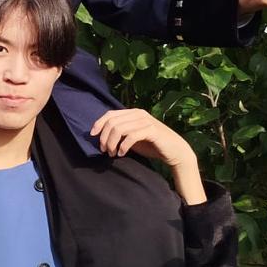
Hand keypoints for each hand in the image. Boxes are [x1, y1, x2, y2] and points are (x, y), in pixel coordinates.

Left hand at [90, 109, 205, 202]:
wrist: (174, 150)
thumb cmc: (152, 145)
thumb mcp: (132, 137)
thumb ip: (120, 133)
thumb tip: (101, 137)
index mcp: (133, 113)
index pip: (110, 114)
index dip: (99, 124)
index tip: (92, 136)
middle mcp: (139, 114)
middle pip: (112, 122)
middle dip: (104, 138)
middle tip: (105, 150)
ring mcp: (145, 121)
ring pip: (119, 129)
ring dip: (112, 143)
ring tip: (112, 154)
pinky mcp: (152, 131)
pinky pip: (131, 136)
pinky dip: (123, 146)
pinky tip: (122, 154)